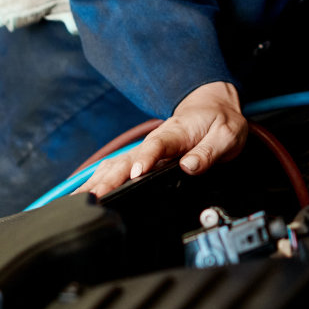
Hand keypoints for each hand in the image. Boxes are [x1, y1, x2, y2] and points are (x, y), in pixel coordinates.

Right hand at [82, 81, 247, 198]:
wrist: (211, 107)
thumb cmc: (218, 122)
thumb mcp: (226, 135)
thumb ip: (209, 152)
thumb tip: (190, 166)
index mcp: (175, 133)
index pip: (157, 146)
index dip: (145, 160)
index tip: (135, 174)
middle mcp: (155, 141)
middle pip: (127, 160)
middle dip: (109, 179)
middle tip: (95, 198)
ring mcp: (145, 150)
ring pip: (116, 165)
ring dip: (97, 181)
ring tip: (81, 201)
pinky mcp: (141, 158)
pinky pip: (116, 169)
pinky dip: (98, 180)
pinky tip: (84, 193)